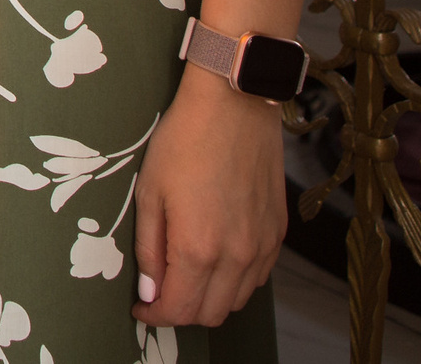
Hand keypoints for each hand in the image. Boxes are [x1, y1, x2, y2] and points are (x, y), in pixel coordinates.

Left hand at [132, 66, 286, 328]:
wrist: (234, 104)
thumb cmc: (184, 140)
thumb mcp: (150, 192)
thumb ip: (150, 249)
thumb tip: (150, 291)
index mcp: (199, 248)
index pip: (179, 310)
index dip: (155, 316)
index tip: (141, 308)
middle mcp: (237, 256)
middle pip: (210, 314)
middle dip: (181, 311)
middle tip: (160, 292)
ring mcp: (263, 245)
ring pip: (237, 301)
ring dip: (210, 299)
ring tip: (187, 276)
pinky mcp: (278, 232)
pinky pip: (258, 278)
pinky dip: (236, 282)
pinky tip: (217, 260)